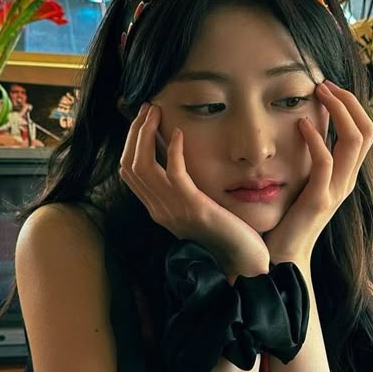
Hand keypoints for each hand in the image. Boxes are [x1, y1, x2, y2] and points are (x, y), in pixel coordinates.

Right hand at [119, 103, 269, 277]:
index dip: (130, 142)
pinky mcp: (194, 207)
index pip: (128, 172)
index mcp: (157, 209)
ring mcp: (173, 210)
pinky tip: (180, 133)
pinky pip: (174, 174)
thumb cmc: (226, 233)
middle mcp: (159, 210)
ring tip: (156, 113)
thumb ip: (182, 187)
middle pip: (130, 165)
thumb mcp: (196, 206)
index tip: (142, 119)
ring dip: (147, 134)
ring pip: (143, 166)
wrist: (244, 262)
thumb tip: (174, 155)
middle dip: (134, 132)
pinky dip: (174, 149)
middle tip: (146, 109)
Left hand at [263, 81, 372, 267]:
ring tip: (318, 93)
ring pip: (355, 141)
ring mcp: (336, 191)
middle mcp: (347, 181)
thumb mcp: (304, 181)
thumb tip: (305, 125)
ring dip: (338, 111)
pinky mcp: (319, 200)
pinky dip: (316, 139)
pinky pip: (326, 163)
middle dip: (349, 101)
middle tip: (324, 84)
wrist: (282, 256)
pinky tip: (301, 125)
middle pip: (367, 131)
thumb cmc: (287, 218)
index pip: (365, 131)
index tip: (328, 87)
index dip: (352, 105)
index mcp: (345, 175)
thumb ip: (310, 158)